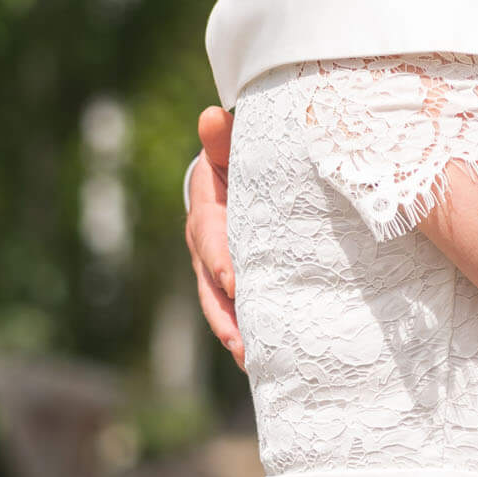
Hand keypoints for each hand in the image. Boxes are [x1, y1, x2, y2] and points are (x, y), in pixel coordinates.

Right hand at [186, 106, 242, 367]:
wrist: (241, 179)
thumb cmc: (241, 163)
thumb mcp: (232, 150)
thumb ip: (224, 139)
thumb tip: (212, 115)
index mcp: (207, 215)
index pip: (209, 240)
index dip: (220, 260)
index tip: (234, 281)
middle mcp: (208, 250)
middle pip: (211, 288)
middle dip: (224, 315)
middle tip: (240, 341)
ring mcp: (221, 272)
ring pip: (223, 308)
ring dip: (236, 334)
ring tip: (253, 361)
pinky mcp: (239, 286)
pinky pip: (242, 313)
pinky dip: (252, 334)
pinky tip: (270, 360)